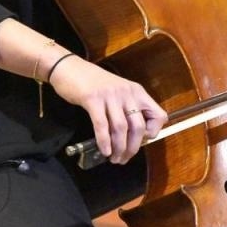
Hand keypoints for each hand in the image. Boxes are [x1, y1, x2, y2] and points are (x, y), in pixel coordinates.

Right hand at [47, 56, 166, 163]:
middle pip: (139, 127)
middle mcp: (127, 92)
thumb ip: (126, 108)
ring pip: (121, 128)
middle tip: (124, 158)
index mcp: (137, 91)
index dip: (153, 133)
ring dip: (119, 148)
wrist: (68, 68)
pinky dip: (104, 141)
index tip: (141, 141)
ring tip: (114, 158)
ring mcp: (110, 95)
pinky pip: (102, 125)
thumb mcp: (117, 91)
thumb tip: (132, 137)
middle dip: (133, 148)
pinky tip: (104, 150)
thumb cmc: (92, 82)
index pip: (158, 116)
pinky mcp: (92, 99)